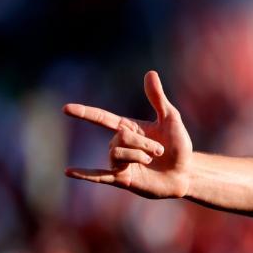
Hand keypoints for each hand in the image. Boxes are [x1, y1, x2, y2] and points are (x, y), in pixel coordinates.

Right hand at [65, 71, 192, 198]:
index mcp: (128, 129)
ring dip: (139, 155)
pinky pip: (100, 176)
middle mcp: (120, 145)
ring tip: (152, 160)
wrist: (186, 173)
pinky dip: (84, 175)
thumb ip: (158, 98)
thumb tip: (150, 73)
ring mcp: (120, 163)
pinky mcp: (122, 179)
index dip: (85, 113)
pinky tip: (68, 172)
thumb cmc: (178, 146)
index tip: (66, 108)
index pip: (102, 118)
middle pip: (120, 138)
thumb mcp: (170, 119)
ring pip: (117, 154)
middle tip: (160, 150)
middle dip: (143, 143)